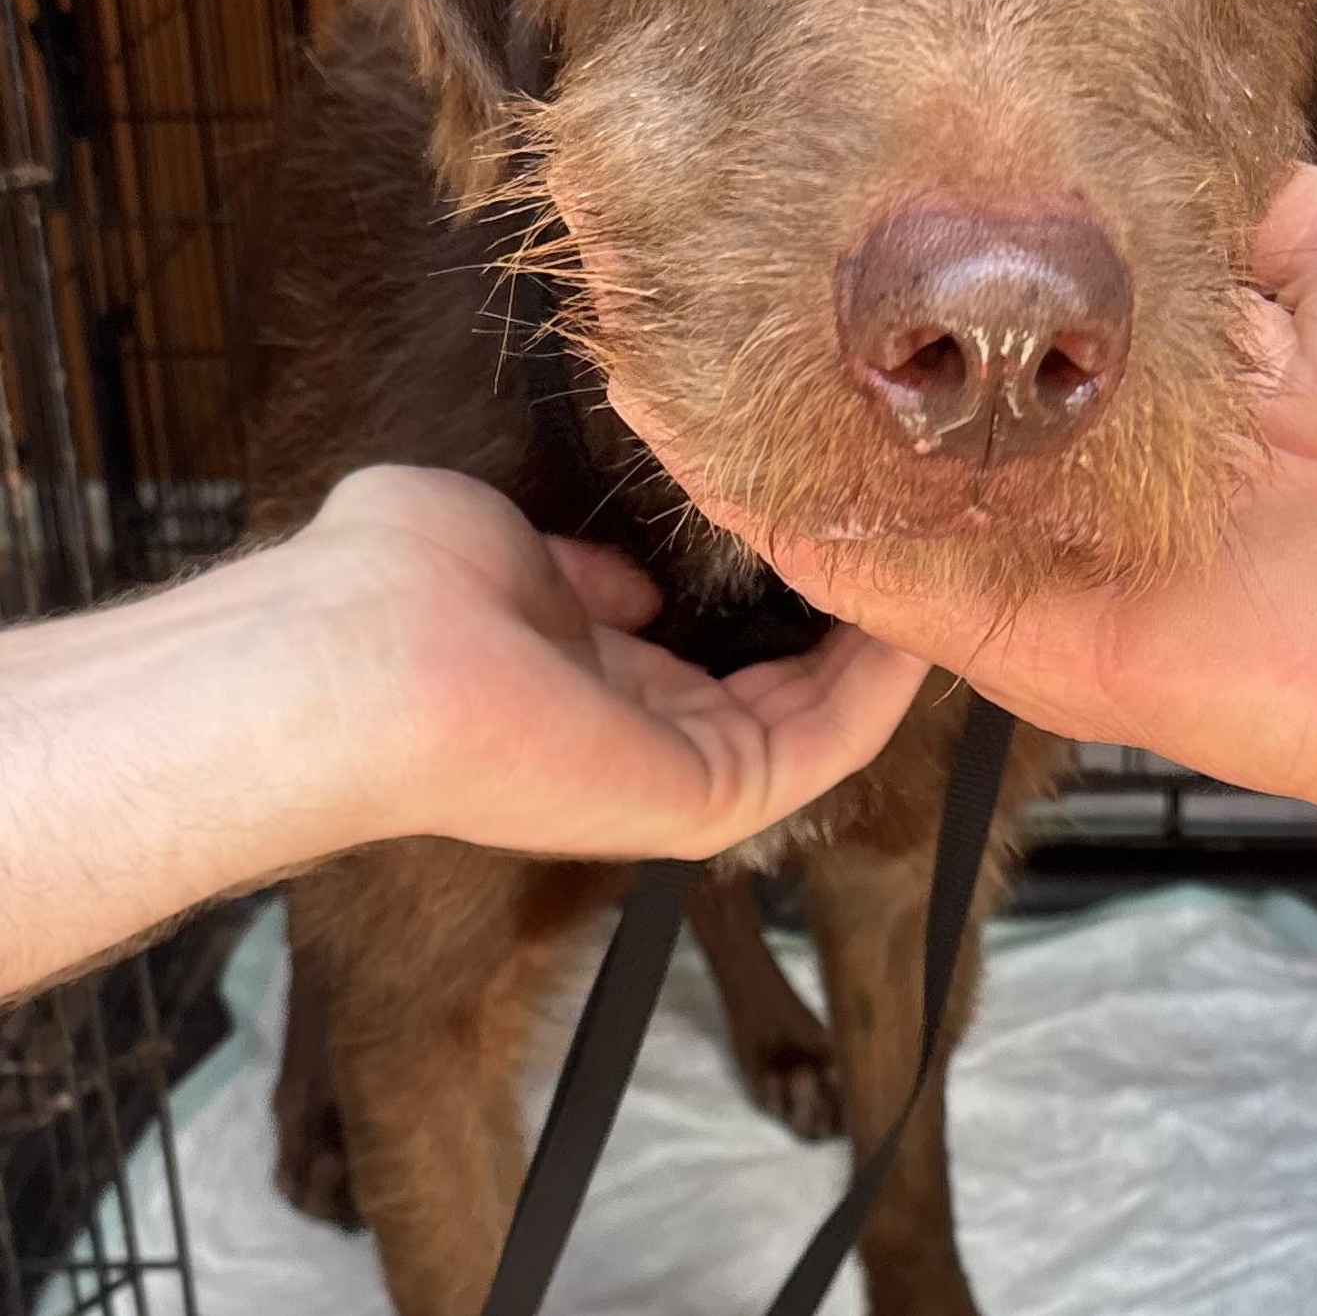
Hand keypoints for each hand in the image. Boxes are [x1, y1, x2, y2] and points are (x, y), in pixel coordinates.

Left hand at [290, 466, 928, 860]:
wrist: (363, 654)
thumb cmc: (399, 584)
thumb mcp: (498, 540)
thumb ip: (576, 570)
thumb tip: (636, 589)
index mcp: (578, 678)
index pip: (700, 661)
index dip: (769, 607)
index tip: (823, 543)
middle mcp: (631, 735)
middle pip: (771, 695)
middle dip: (841, 633)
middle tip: (905, 559)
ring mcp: (671, 774)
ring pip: (811, 724)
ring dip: (876, 658)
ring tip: (933, 582)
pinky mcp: (704, 795)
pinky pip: (819, 748)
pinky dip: (876, 692)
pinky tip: (914, 624)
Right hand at [617, 165, 1316, 864]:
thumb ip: (1238, 207)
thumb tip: (1138, 128)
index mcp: (1137, 380)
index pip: (986, 299)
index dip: (909, 228)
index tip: (827, 127)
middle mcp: (1063, 465)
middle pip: (896, 386)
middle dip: (794, 299)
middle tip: (681, 186)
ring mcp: (1028, 551)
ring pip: (845, 470)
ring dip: (744, 381)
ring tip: (634, 271)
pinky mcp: (1014, 630)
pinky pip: (856, 564)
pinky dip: (753, 486)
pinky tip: (664, 393)